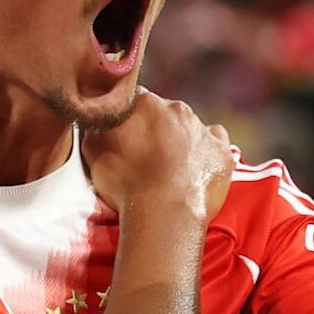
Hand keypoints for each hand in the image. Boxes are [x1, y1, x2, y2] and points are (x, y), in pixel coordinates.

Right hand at [82, 88, 233, 220]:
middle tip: (144, 155)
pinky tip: (196, 164)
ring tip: (169, 167)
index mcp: (144, 102)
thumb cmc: (124, 183)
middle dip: (154, 128)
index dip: (126, 117)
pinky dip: (207, 148)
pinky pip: (215, 140)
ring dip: (179, 139)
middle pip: (162, 112)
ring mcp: (202, 128)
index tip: (123, 135)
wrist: (163, 213)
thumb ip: (97, 126)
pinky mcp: (221, 150)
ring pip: (188, 126)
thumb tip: (100, 121)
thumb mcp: (92, 150)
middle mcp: (175, 108)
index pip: (131, 99)